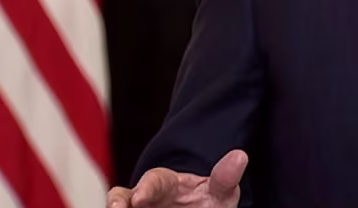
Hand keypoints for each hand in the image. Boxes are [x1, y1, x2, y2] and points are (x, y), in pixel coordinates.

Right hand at [107, 150, 248, 207]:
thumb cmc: (207, 201)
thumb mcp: (219, 191)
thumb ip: (225, 177)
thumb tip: (240, 155)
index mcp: (164, 183)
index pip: (152, 181)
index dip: (145, 189)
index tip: (139, 200)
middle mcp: (144, 199)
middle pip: (122, 198)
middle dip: (118, 203)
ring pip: (120, 206)